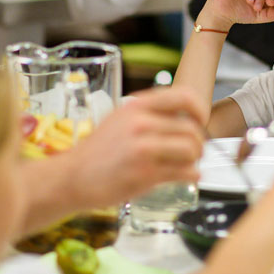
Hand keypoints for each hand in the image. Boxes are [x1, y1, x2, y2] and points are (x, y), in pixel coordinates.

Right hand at [66, 87, 206, 205]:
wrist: (72, 176)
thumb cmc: (98, 151)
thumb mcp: (120, 119)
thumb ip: (149, 114)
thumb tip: (185, 119)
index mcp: (137, 106)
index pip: (185, 97)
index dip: (200, 110)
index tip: (201, 122)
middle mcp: (140, 124)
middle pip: (193, 129)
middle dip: (199, 143)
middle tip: (193, 152)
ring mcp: (143, 149)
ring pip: (192, 150)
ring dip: (196, 160)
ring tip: (187, 164)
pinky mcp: (145, 174)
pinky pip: (185, 172)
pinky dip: (192, 176)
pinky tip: (185, 176)